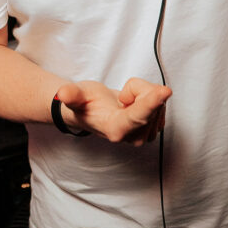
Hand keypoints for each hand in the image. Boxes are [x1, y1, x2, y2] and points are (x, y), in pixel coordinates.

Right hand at [55, 77, 171, 145]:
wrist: (93, 111)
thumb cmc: (85, 103)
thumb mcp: (76, 95)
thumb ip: (71, 95)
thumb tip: (62, 94)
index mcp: (115, 130)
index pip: (137, 117)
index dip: (151, 103)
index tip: (164, 91)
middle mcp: (132, 137)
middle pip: (152, 105)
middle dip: (140, 90)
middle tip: (121, 94)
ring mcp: (145, 134)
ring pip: (159, 103)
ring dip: (144, 94)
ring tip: (125, 99)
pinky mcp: (154, 127)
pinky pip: (162, 104)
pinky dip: (151, 98)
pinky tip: (135, 103)